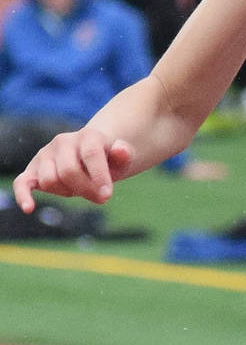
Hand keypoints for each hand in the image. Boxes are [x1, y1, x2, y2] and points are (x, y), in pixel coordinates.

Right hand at [12, 124, 133, 212]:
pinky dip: (23, 196)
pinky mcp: (32, 170)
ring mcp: (45, 155)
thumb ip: (123, 154)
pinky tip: (30, 208)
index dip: (98, 177)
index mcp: (88, 136)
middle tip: (101, 198)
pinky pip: (22, 183)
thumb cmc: (108, 160)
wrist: (90, 155)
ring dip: (67, 192)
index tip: (107, 195)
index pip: (90, 155)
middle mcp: (63, 141)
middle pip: (68, 171)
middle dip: (85, 190)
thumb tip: (120, 149)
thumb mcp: (121, 158)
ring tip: (80, 187)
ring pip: (49, 181)